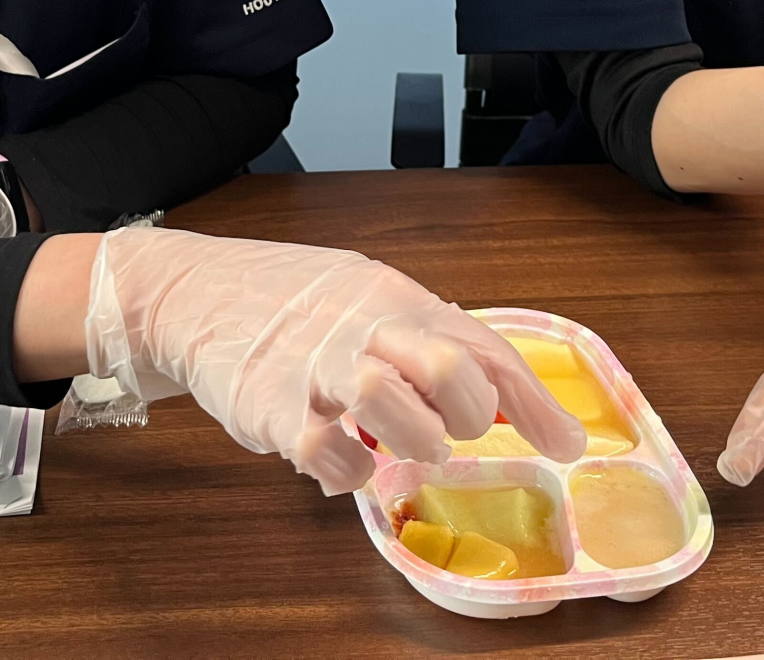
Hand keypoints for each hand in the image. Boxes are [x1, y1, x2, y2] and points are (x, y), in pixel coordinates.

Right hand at [84, 226, 587, 493]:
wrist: (196, 292)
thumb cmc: (296, 305)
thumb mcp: (372, 303)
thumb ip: (433, 343)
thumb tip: (507, 398)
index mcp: (397, 301)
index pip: (483, 347)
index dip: (533, 402)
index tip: (567, 444)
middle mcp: (362, 327)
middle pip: (445, 363)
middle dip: (467, 411)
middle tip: (455, 429)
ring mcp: (315, 367)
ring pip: (386, 399)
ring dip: (411, 440)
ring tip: (401, 447)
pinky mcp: (270, 405)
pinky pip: (323, 449)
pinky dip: (347, 470)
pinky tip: (347, 463)